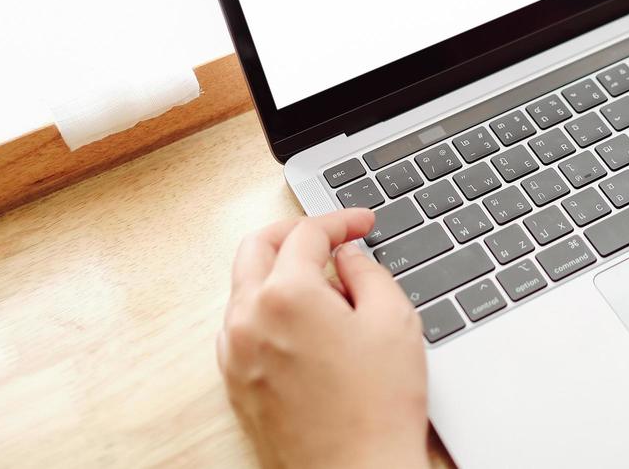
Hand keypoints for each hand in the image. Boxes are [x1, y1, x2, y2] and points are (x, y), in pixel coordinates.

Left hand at [219, 209, 428, 468]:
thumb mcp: (394, 320)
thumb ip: (368, 272)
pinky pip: (241, 327)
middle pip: (257, 248)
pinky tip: (306, 324)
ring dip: (279, 271)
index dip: (340, 221)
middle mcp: (249, 320)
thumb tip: (349, 257)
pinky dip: (268, 309)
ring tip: (327, 287)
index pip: (307, 234)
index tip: (361, 224)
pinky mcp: (235, 384)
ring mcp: (235, 355)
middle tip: (331, 237)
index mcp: (286, 296)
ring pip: (245, 287)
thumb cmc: (378, 408)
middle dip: (295, 234)